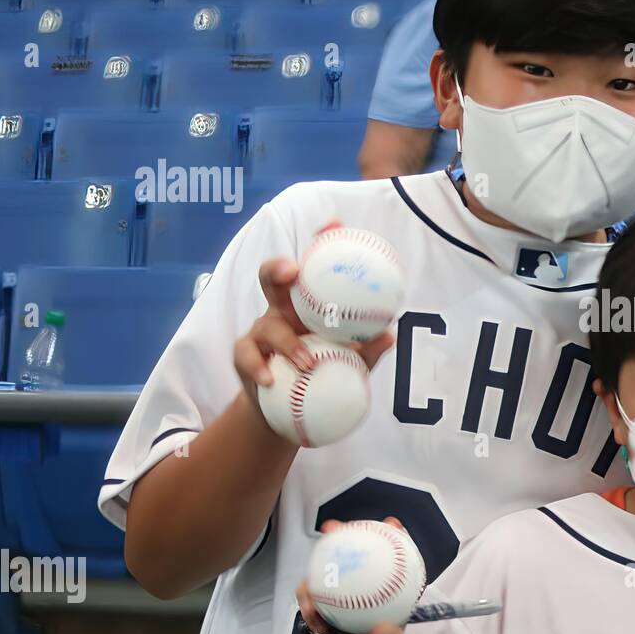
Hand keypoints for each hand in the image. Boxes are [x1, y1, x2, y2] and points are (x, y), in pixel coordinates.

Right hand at [232, 221, 395, 409]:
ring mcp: (261, 331)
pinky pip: (247, 357)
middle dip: (278, 268)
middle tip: (293, 272)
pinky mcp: (244, 355)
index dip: (320, 242)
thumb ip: (367, 348)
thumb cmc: (321, 373)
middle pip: (271, 277)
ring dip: (288, 342)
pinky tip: (269, 379)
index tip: (334, 226)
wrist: (284, 408)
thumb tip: (390, 334)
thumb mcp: (349, 361)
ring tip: (308, 361)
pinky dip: (258, 367)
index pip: (313, 268)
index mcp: (306, 303)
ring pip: (268, 326)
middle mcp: (280, 310)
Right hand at [296, 517, 407, 633]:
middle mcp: (358, 591)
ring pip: (322, 574)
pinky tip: (313, 614)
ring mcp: (335, 600)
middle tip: (334, 528)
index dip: (390, 538)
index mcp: (382, 594)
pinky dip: (308, 602)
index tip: (390, 524)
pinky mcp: (316, 613)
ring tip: (315, 574)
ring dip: (317, 568)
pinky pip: (307, 599)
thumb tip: (383, 629)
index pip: (388, 560)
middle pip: (349, 557)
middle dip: (341, 537)